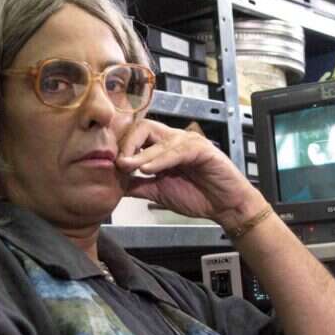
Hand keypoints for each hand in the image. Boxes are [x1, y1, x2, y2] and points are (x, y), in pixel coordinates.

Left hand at [115, 119, 267, 230]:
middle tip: (117, 163)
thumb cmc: (197, 196)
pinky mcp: (202, 150)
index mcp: (163, 147)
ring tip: (126, 166)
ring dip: (140, 154)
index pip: (136, 134)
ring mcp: (189, 142)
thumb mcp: (157, 191)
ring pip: (158, 139)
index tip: (109, 164)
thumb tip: (113, 183)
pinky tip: (148, 169)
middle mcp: (175, 140)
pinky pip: (177, 151)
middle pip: (144, 127)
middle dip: (127, 144)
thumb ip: (137, 185)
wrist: (225, 207)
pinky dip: (160, 160)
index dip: (121, 146)